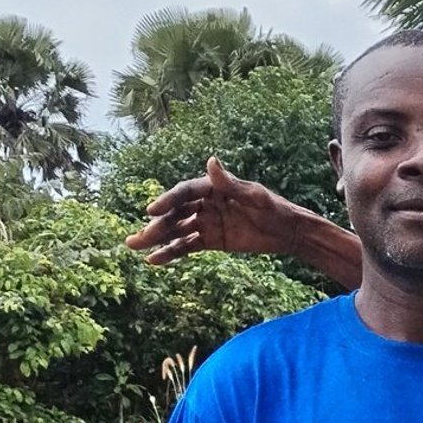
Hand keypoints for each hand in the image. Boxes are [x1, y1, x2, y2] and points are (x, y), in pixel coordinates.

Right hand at [126, 156, 301, 266]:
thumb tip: (210, 161)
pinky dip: (172, 253)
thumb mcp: (255, 197)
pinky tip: (154, 260)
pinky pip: (187, 246)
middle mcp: (205, 203)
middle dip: (156, 226)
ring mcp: (206, 222)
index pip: (184, 193)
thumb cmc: (275, 209)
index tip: (151, 211)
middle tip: (136, 238)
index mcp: (212, 187)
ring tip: (135, 247)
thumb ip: (230, 183)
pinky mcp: (211, 240)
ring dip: (156, 239)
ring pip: (177, 231)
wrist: (288, 232)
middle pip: (175, 214)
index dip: (167, 201)